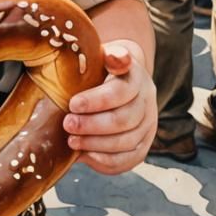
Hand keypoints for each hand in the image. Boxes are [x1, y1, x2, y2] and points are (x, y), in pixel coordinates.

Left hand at [62, 41, 156, 174]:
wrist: (119, 77)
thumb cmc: (101, 66)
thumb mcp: (101, 54)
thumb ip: (108, 55)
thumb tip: (114, 58)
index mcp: (136, 77)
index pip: (121, 92)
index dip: (96, 100)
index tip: (72, 103)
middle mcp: (147, 102)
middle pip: (124, 120)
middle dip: (92, 126)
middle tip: (67, 124)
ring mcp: (148, 125)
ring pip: (127, 142)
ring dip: (97, 145)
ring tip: (71, 141)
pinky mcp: (144, 145)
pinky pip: (129, 160)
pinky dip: (106, 161)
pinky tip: (85, 155)